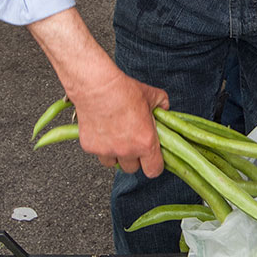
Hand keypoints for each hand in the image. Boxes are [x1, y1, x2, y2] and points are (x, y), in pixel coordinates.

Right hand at [28, 8, 168, 177]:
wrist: (96, 85)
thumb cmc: (123, 90)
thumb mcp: (151, 96)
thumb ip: (161, 105)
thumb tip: (165, 108)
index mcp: (146, 143)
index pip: (154, 171)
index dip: (154, 165)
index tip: (152, 159)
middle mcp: (127, 151)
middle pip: (133, 169)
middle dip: (133, 159)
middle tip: (131, 143)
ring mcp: (108, 151)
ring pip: (114, 163)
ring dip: (116, 155)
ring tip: (115, 137)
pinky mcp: (91, 147)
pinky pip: (98, 153)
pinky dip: (100, 145)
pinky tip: (102, 130)